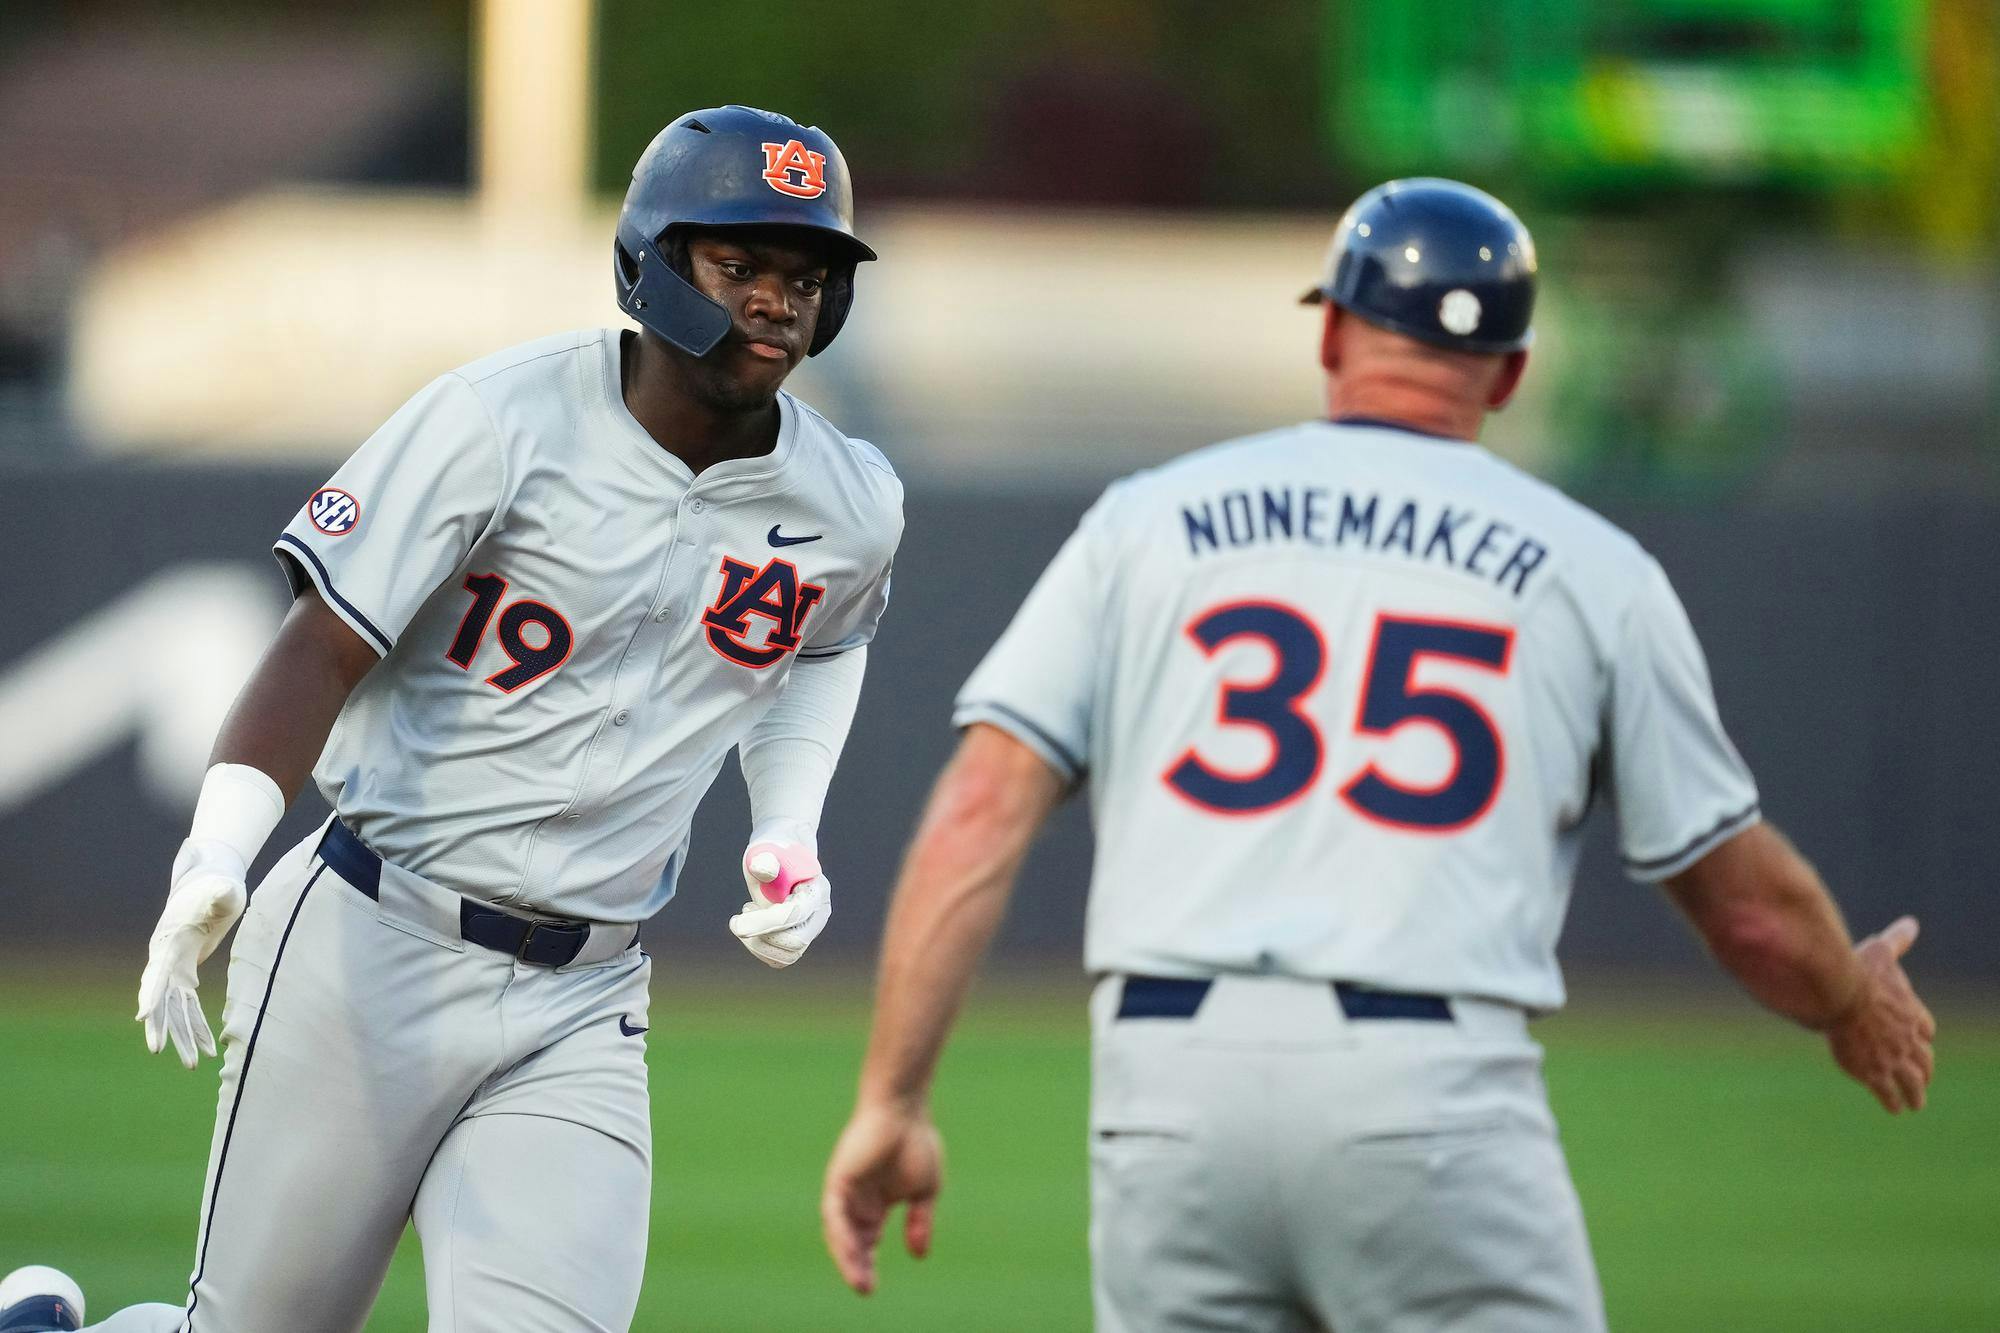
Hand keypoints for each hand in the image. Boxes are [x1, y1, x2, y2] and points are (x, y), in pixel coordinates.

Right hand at [136, 838, 247, 1067]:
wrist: (210, 883)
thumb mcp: (223, 890)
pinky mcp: (186, 974)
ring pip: (173, 1009)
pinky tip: (208, 1049)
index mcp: (171, 942)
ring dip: (181, 1036)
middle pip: (159, 998)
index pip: (157, 972)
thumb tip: (224, 892)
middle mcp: (166, 959)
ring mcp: (174, 969)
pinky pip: (187, 1007)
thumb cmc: (218, 887)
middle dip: (159, 1025)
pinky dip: (196, 1026)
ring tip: (194, 1064)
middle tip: (159, 1052)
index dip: (150, 994)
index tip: (141, 1016)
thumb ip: (221, 894)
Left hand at [729, 838, 830, 966]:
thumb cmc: (772, 851)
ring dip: (757, 943)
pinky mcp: (797, 939)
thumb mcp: (765, 850)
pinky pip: (779, 960)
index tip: (734, 923)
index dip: (763, 922)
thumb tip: (763, 869)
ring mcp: (810, 929)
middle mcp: (819, 914)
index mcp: (817, 890)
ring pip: (785, 956)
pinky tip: (753, 926)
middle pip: (793, 943)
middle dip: (760, 936)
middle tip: (740, 915)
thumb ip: (764, 860)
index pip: (793, 915)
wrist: (780, 856)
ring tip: (748, 914)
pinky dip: (759, 949)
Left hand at [822, 1101, 943, 1293]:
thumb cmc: (916, 1142)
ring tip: (859, 1278)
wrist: (905, 1111)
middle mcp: (857, 1199)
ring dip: (848, 1256)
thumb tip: (918, 1255)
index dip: (868, 1262)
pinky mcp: (838, 1180)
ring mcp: (846, 1190)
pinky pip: (834, 1214)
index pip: (867, 1240)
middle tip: (865, 1289)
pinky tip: (851, 1251)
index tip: (873, 1285)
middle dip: (857, 1265)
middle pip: (851, 1241)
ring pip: (840, 1232)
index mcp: (876, 1203)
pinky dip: (841, 1233)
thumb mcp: (924, 1191)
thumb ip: (919, 1222)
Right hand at [1826, 916, 1935, 1112]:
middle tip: (1923, 1081)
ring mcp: (1892, 1057)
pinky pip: (1887, 1092)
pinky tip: (1894, 1109)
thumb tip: (1911, 923)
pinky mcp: (1874, 1071)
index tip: (1922, 1041)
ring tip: (1915, 1104)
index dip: (1922, 1036)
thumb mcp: (1882, 953)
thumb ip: (1898, 941)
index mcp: (1912, 1013)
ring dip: (1915, 1094)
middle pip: (1923, 1060)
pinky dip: (1892, 1101)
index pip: (1924, 1029)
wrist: (1842, 996)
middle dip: (1924, 1071)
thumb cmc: (1861, 973)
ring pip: (1912, 1082)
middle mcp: (1908, 1039)